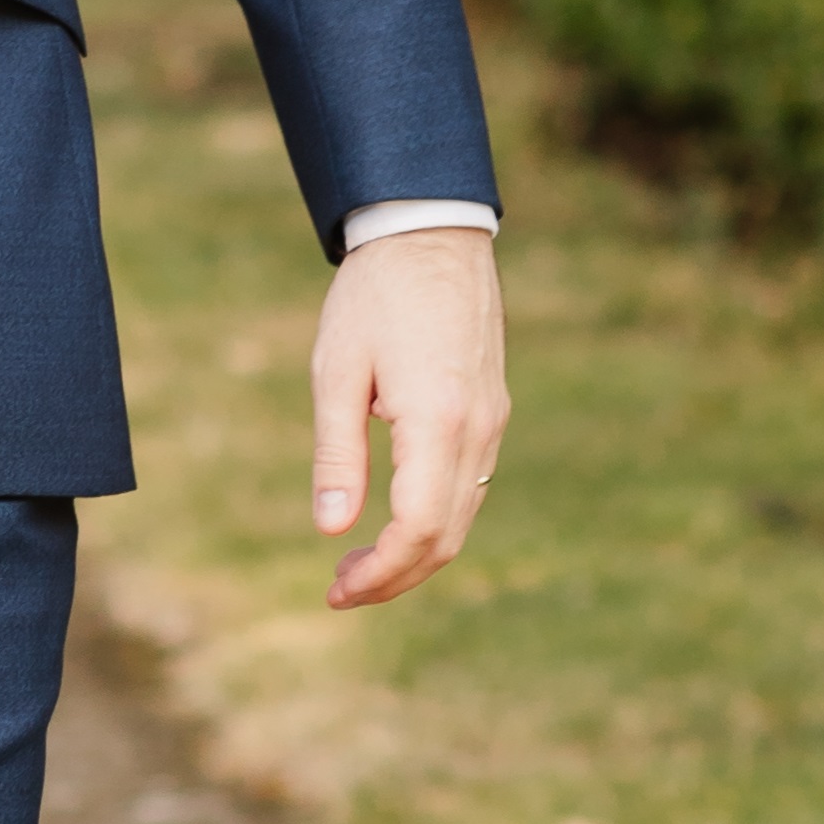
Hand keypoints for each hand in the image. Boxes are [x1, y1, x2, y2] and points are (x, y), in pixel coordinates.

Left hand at [309, 226, 506, 608]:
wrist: (430, 233)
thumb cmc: (373, 296)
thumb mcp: (336, 372)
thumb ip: (336, 454)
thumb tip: (331, 528)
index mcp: (438, 422)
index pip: (419, 529)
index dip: (380, 573)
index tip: (335, 590)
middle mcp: (478, 430)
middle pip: (448, 537)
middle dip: (395, 576)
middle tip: (339, 590)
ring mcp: (492, 422)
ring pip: (463, 515)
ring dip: (415, 553)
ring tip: (357, 564)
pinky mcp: (491, 411)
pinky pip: (470, 484)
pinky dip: (434, 519)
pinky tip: (392, 519)